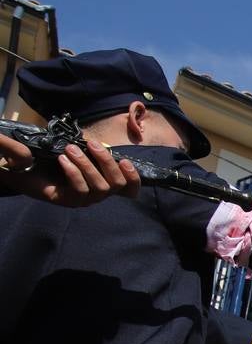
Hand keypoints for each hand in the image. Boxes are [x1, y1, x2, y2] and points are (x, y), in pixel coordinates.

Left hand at [0, 136, 139, 206]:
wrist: (26, 169)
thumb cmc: (55, 159)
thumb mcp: (77, 151)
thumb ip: (90, 149)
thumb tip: (99, 141)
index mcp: (104, 181)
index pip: (129, 188)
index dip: (133, 177)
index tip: (125, 161)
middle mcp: (99, 193)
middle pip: (117, 184)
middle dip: (107, 161)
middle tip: (91, 143)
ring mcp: (86, 200)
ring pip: (100, 187)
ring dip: (87, 165)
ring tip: (71, 149)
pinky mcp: (70, 202)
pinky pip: (79, 190)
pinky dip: (73, 172)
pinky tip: (63, 159)